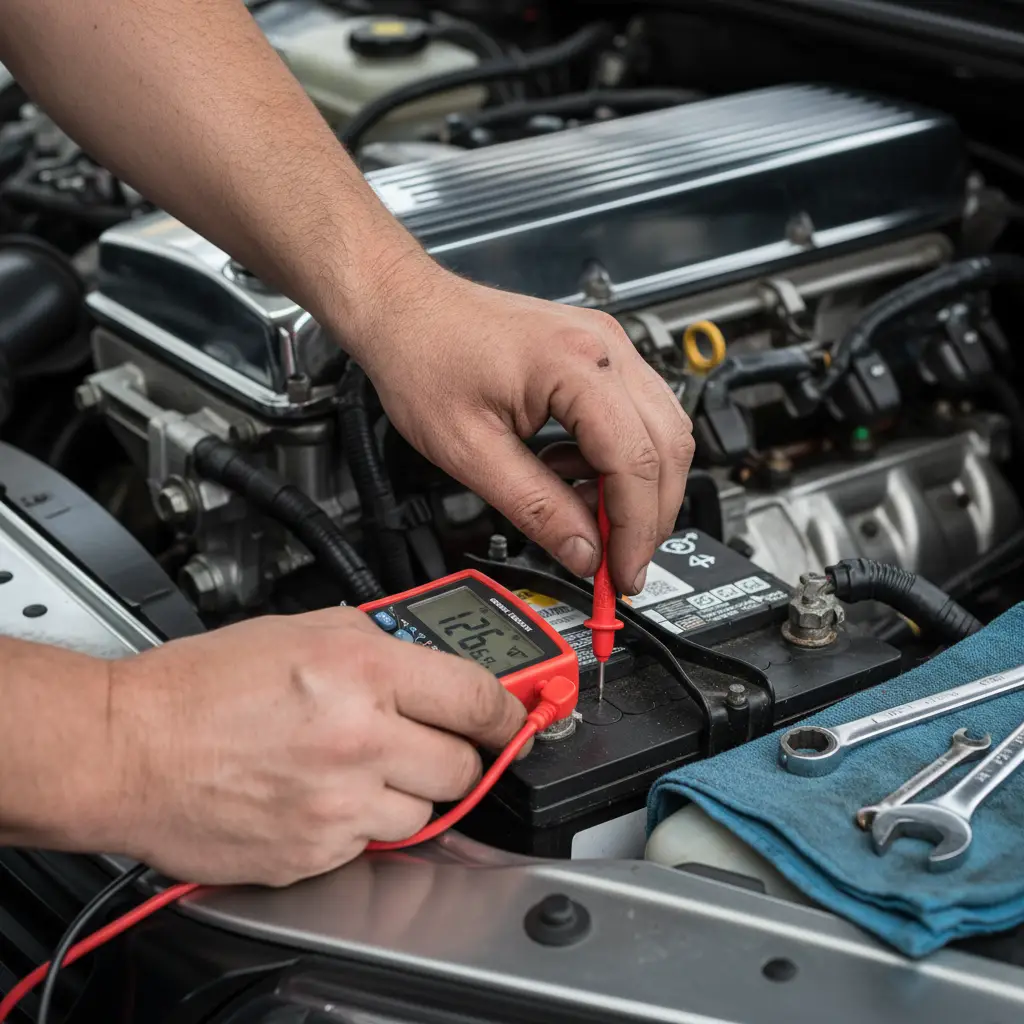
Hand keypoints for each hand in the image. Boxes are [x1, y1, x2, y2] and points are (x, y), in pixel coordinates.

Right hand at [104, 609, 526, 885]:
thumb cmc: (201, 686)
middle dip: (456, 753)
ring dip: (406, 789)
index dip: (510, 712)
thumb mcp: (302, 629)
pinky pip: (371, 841)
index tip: (519, 719)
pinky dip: (360, 821)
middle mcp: (359, 737)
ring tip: (356, 764)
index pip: (478, 698)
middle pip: (464, 765)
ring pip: (424, 809)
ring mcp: (338, 803)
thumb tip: (433, 667)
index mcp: (362, 669)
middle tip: (427, 740)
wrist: (128, 748)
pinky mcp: (315, 851)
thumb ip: (379, 646)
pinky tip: (320, 793)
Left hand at [354, 268, 693, 595]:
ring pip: (660, 432)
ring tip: (584, 517)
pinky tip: (573, 476)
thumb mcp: (471, 451)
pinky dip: (617, 460)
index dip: (636, 531)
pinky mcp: (596, 354)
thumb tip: (582, 552)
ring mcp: (607, 346)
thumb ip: (535, 508)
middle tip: (619, 563)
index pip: (637, 462)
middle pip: (668, 447)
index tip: (622, 575)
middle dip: (649, 516)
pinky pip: (633, 416)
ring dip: (637, 489)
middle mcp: (605, 347)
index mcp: (576, 365)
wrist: (403, 308)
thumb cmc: (423, 355)